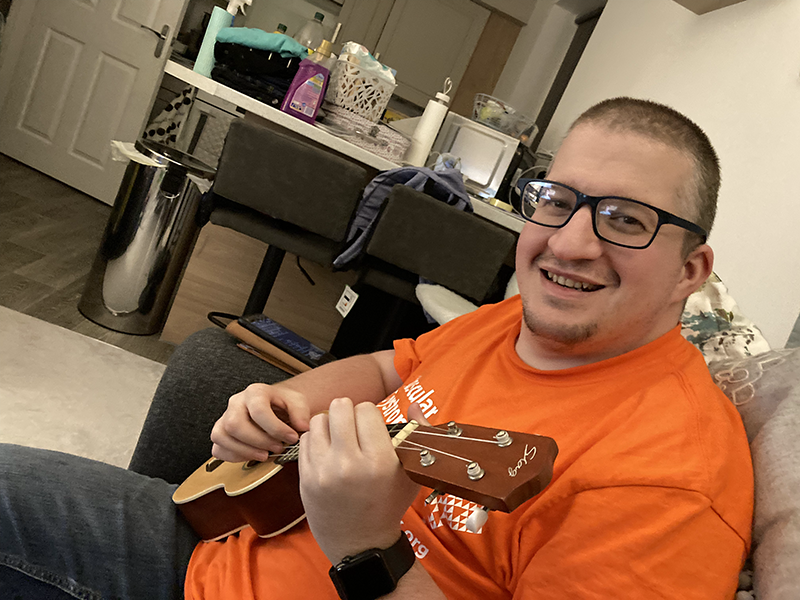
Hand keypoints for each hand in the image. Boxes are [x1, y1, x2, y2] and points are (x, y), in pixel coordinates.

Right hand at [210, 383, 310, 461]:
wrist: (276, 405)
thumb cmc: (283, 404)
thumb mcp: (298, 402)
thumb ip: (301, 413)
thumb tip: (302, 427)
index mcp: (255, 392)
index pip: (258, 410)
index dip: (275, 428)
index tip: (291, 438)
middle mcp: (236, 403)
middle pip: (235, 425)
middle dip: (258, 441)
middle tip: (278, 448)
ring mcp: (225, 418)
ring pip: (222, 436)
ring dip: (245, 451)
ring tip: (265, 454)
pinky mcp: (221, 433)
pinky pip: (218, 449)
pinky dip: (234, 456)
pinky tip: (251, 455)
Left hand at [298, 397, 420, 563]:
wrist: (361, 544)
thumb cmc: (389, 504)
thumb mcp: (412, 473)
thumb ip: (418, 434)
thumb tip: (415, 404)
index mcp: (380, 461)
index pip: (367, 409)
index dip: (371, 415)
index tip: (372, 428)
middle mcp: (350, 464)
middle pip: (340, 407)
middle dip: (349, 412)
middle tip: (353, 426)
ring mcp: (324, 471)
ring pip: (319, 420)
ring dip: (330, 424)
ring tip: (339, 438)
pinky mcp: (306, 478)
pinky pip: (305, 439)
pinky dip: (316, 440)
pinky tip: (327, 451)